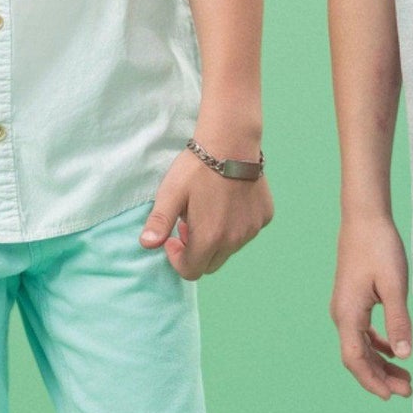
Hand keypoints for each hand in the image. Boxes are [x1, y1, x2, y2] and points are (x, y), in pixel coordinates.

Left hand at [139, 145, 272, 278]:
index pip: (191, 271)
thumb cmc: (197, 168)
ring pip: (230, 248)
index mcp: (210, 238)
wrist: (231, 141)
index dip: (177, 259)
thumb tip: (147, 245)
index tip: (172, 238)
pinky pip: (246, 231)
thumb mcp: (171, 193)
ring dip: (216, 238)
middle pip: (211, 264)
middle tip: (188, 223)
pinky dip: (235, 225)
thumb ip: (159, 222)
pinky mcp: (264, 216)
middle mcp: (235, 239)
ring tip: (207, 209)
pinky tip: (227, 201)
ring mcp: (252, 228)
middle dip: (196, 251)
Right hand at [330, 213, 412, 399]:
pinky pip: (363, 332)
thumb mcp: (394, 286)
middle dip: (379, 376)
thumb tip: (404, 355)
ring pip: (360, 346)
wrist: (364, 218)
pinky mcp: (352, 300)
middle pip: (357, 357)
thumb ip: (398, 322)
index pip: (355, 359)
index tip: (390, 395)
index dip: (371, 380)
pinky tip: (393, 351)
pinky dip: (378, 345)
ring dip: (380, 363)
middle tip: (406, 390)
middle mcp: (341, 314)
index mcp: (347, 314)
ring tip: (403, 376)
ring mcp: (345, 308)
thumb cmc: (378, 247)